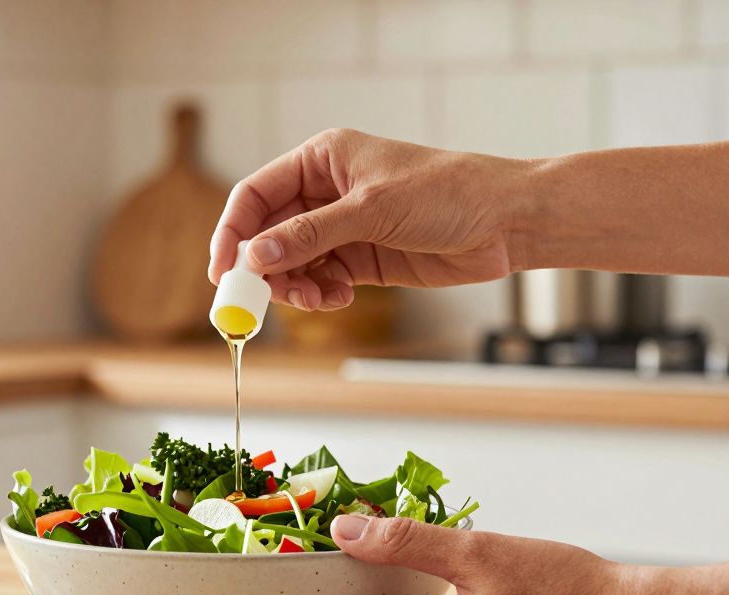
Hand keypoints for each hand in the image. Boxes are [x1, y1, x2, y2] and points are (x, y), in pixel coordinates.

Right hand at [207, 129, 529, 310]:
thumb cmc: (448, 193)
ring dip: (293, 286)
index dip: (232, 232)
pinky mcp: (362, 259)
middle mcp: (326, 191)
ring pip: (291, 263)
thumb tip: (255, 256)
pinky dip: (319, 294)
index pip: (256, 194)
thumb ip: (310, 234)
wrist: (506, 222)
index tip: (222, 271)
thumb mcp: (371, 211)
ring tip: (315, 300)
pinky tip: (338, 299)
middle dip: (263, 268)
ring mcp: (343, 227)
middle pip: (268, 234)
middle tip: (261, 301)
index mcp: (323, 159)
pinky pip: (320, 280)